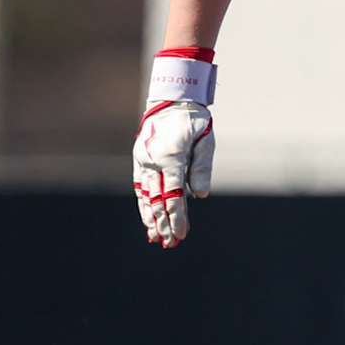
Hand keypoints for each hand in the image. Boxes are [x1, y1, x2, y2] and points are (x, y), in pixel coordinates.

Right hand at [133, 100, 214, 247]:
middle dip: (164, 223)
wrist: (170, 101)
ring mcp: (143, 162)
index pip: (174, 194)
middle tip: (170, 243)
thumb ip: (202, 166)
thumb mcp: (205, 139)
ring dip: (150, 218)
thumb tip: (200, 195)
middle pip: (158, 199)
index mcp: (171, 157)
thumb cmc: (193, 120)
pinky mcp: (139, 161)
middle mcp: (153, 161)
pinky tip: (147, 219)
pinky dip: (143, 204)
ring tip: (155, 238)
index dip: (178, 216)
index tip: (182, 233)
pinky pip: (140, 187)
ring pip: (145, 196)